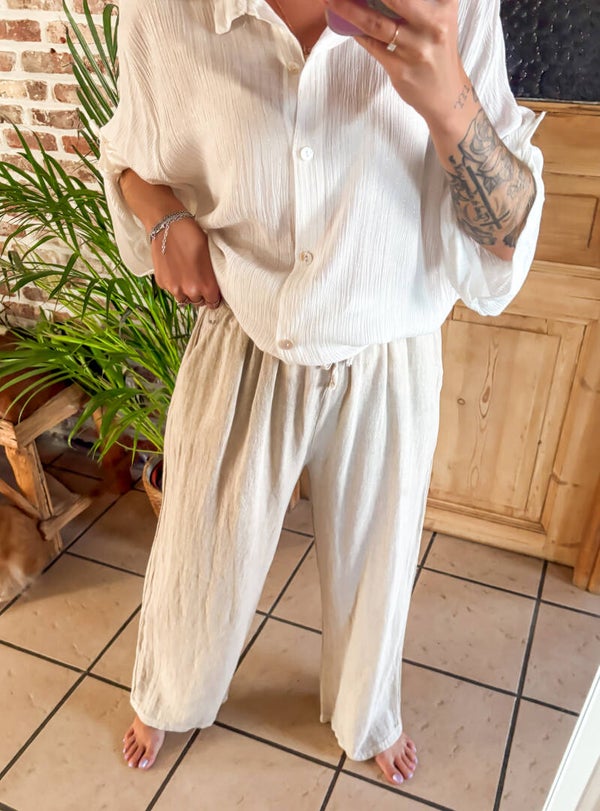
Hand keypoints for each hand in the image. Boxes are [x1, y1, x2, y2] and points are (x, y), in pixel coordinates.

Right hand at [150, 217, 221, 308]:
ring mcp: (174, 287)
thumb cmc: (192, 236)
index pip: (213, 303)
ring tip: (186, 276)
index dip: (213, 297)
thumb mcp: (211, 255)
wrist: (169, 225)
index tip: (211, 292)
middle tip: (198, 280)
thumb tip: (215, 285)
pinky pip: (170, 290)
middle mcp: (190, 290)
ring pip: (183, 298)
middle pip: (197, 302)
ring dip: (185, 291)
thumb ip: (213, 275)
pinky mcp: (162, 282)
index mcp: (206, 285)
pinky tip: (175, 270)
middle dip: (199, 294)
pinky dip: (173, 284)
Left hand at [322, 0, 470, 128]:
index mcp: (445, 6)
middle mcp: (434, 24)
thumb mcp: (437, 19)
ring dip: (348, 10)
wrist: (446, 95)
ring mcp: (416, 48)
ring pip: (375, 24)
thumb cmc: (437, 50)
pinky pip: (372, 46)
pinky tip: (343, 23)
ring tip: (330, 1)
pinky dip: (355, 32)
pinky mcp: (401, 69)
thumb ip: (415, 4)